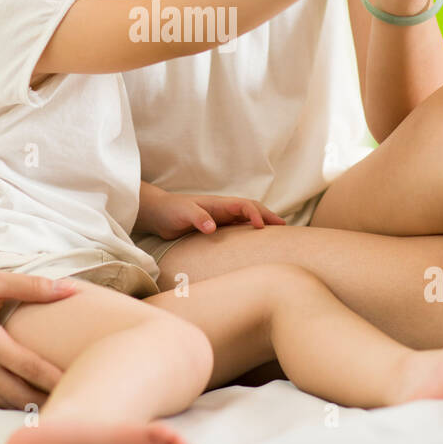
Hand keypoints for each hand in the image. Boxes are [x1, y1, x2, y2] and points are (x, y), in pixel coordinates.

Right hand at [0, 263, 76, 408]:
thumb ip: (32, 287)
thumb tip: (70, 287)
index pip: (30, 369)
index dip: (57, 380)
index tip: (82, 383)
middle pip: (19, 395)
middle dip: (47, 400)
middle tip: (76, 400)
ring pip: (2, 403)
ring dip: (27, 406)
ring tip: (57, 405)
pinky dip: (6, 403)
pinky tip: (26, 401)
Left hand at [146, 192, 285, 240]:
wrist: (158, 213)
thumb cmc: (170, 210)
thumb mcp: (182, 213)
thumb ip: (197, 218)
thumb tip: (213, 228)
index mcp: (218, 204)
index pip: (243, 205)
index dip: (255, 214)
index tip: (262, 227)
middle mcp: (223, 209)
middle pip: (251, 209)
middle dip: (267, 216)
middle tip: (284, 227)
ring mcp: (221, 217)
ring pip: (247, 217)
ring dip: (262, 222)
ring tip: (277, 232)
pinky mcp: (217, 226)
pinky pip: (238, 227)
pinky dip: (250, 230)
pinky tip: (256, 239)